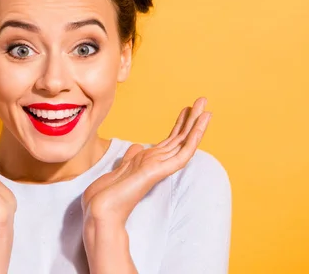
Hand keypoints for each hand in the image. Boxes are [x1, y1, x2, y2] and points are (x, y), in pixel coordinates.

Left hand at [82, 97, 211, 225]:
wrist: (102, 208)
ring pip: (184, 143)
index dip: (179, 123)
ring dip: (196, 125)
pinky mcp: (160, 171)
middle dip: (192, 119)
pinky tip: (199, 127)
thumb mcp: (121, 167)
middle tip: (203, 100)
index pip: (170, 139)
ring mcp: (160, 167)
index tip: (186, 108)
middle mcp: (158, 162)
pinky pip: (182, 154)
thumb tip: (137, 146)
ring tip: (207, 109)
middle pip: (180, 137)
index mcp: (150, 160)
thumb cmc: (108, 192)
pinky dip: (193, 139)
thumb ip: (132, 156)